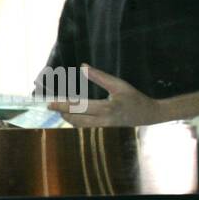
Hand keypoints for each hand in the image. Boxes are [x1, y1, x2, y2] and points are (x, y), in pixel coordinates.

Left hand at [46, 65, 161, 126]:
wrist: (148, 115)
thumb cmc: (134, 98)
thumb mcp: (119, 85)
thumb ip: (100, 76)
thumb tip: (83, 66)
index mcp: (106, 109)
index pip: (78, 107)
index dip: (62, 105)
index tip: (50, 103)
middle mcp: (102, 122)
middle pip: (75, 119)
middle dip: (61, 112)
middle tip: (51, 106)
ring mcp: (102, 130)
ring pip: (78, 127)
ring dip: (67, 118)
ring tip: (60, 109)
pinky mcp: (103, 133)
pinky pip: (84, 130)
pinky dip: (75, 123)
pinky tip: (71, 116)